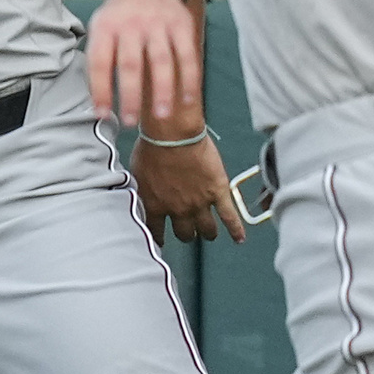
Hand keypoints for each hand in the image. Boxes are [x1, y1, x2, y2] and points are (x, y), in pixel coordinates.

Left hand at [84, 0, 202, 130]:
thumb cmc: (120, 16)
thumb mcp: (101, 26)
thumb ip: (99, 58)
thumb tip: (97, 102)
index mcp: (106, 27)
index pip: (99, 61)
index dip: (99, 89)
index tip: (101, 114)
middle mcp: (132, 25)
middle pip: (131, 64)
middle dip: (130, 96)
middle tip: (129, 121)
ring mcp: (159, 25)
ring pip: (161, 61)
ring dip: (162, 91)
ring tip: (161, 116)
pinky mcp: (181, 26)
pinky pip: (187, 56)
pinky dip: (189, 80)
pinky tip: (187, 100)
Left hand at [127, 125, 249, 243]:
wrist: (172, 133)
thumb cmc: (151, 145)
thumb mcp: (136, 171)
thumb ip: (139, 189)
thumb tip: (135, 193)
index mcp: (155, 205)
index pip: (155, 232)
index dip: (158, 238)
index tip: (160, 241)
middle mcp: (177, 209)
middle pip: (184, 234)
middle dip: (186, 233)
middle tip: (187, 231)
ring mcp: (199, 203)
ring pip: (206, 229)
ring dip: (207, 232)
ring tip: (208, 233)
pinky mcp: (217, 192)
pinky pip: (229, 216)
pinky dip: (236, 230)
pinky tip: (239, 238)